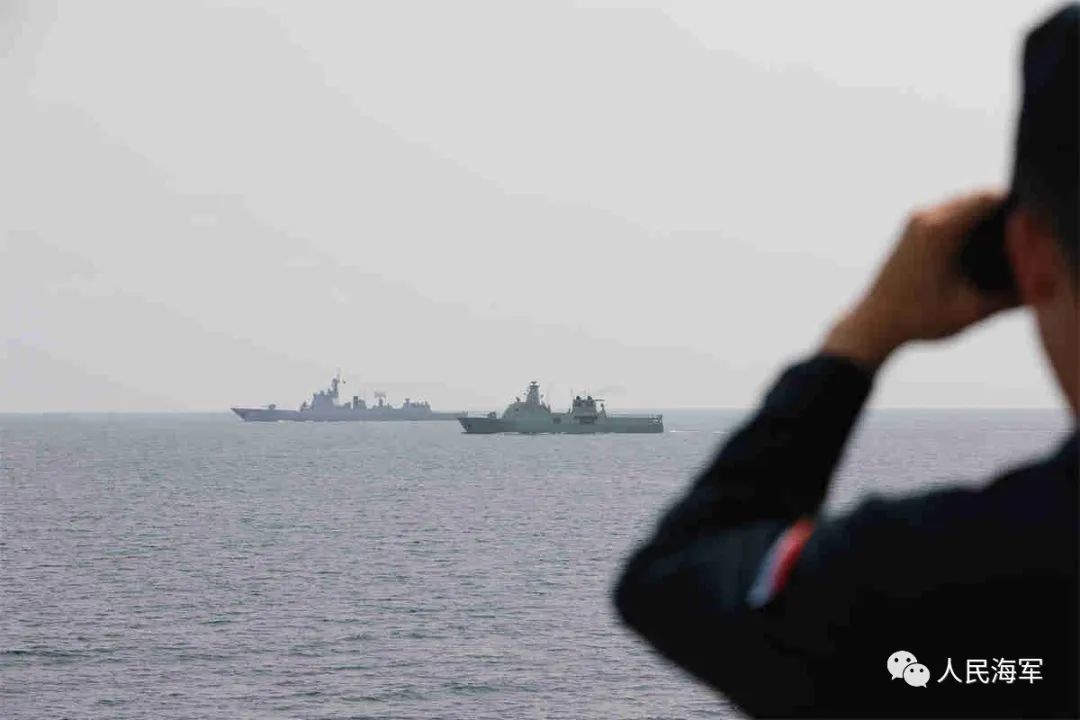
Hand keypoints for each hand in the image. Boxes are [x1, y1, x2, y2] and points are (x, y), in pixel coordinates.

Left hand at [824, 191, 1014, 368]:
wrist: (873, 323)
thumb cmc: (917, 319)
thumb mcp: (972, 310)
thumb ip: (1012, 297)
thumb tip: (1041, 288)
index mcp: (939, 229)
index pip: (991, 198)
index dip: (1019, 208)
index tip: (1033, 230)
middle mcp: (926, 216)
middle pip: (981, 197)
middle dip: (1006, 214)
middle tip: (1025, 241)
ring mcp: (917, 219)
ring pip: (967, 203)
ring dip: (988, 218)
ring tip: (1007, 245)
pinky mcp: (914, 227)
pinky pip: (952, 213)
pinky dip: (971, 223)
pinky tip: (983, 248)